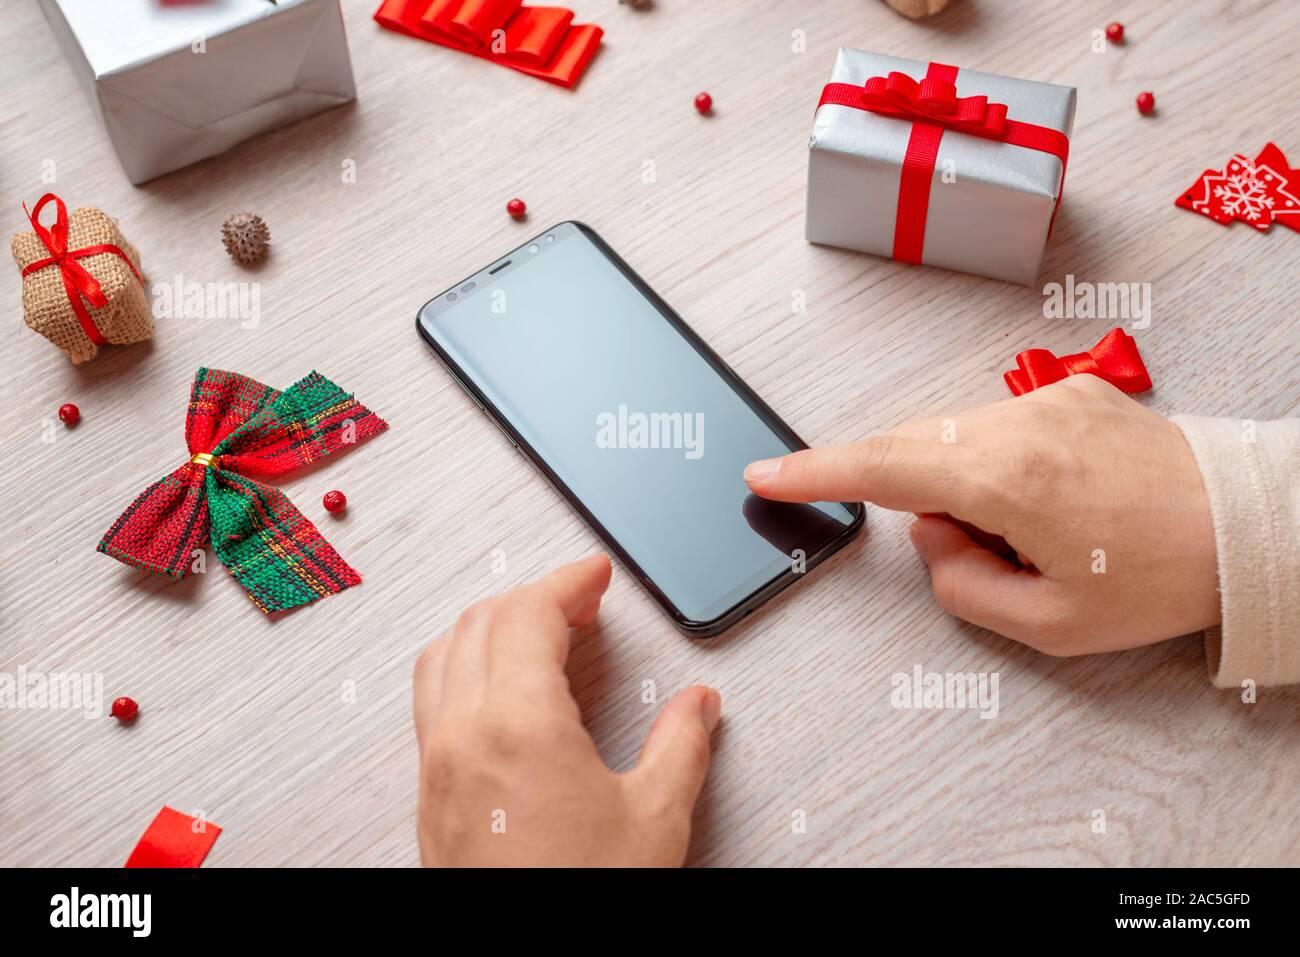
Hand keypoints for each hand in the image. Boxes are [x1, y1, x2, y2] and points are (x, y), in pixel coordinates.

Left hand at [413, 554, 721, 866]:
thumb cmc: (576, 899)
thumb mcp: (654, 821)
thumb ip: (681, 747)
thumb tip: (699, 707)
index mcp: (517, 722)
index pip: (530, 613)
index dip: (567, 580)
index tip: (594, 572)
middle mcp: (462, 733)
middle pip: (481, 621)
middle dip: (533, 595)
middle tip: (578, 598)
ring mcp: (437, 764)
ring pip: (443, 655)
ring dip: (489, 625)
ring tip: (534, 630)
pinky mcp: (429, 795)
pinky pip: (430, 699)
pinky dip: (462, 666)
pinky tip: (497, 690)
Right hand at [743, 376, 1219, 654]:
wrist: (1250, 525)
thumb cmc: (1163, 578)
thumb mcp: (1051, 625)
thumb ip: (960, 586)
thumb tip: (929, 538)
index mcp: (1009, 480)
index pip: (882, 467)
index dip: (814, 471)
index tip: (766, 472)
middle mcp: (1019, 424)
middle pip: (913, 446)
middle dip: (914, 498)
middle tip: (981, 551)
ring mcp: (1045, 401)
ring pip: (951, 435)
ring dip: (958, 484)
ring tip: (1031, 533)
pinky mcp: (1068, 393)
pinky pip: (992, 424)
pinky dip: (989, 463)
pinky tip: (1043, 502)